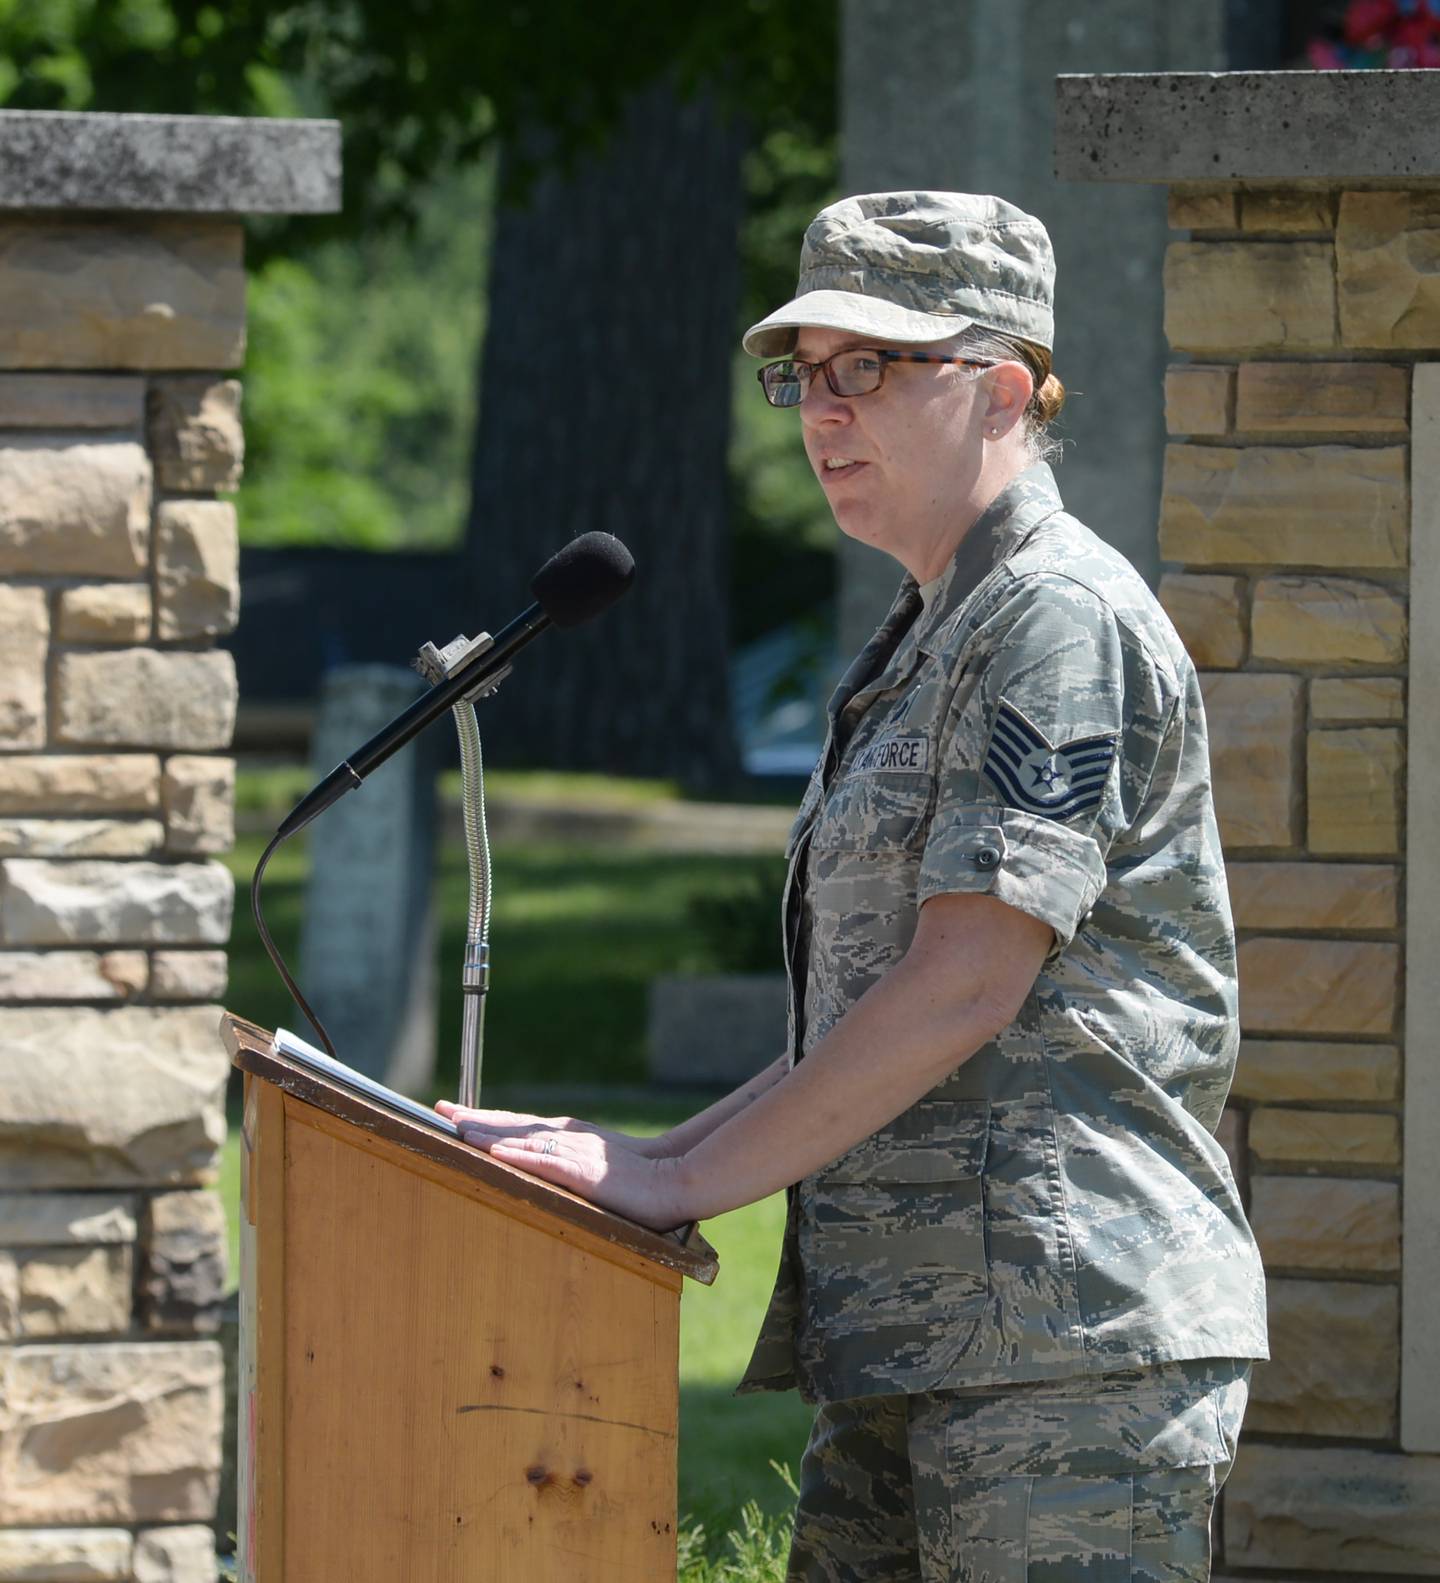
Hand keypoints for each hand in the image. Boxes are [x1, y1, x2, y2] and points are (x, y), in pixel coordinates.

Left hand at [434, 1103, 688, 1230]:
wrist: (678, 1180)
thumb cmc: (641, 1177)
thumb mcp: (596, 1164)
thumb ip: (568, 1161)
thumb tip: (536, 1163)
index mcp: (570, 1136)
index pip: (518, 1124)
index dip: (484, 1117)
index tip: (453, 1112)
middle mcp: (569, 1138)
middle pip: (513, 1125)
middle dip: (475, 1118)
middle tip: (440, 1111)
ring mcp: (577, 1155)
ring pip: (523, 1141)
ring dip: (488, 1135)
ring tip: (457, 1129)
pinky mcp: (586, 1175)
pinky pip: (546, 1165)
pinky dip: (519, 1158)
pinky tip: (496, 1155)